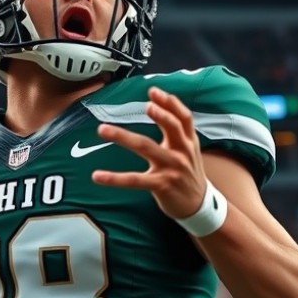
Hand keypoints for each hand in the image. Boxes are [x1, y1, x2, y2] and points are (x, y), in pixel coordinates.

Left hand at [92, 87, 206, 218]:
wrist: (199, 205)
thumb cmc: (188, 173)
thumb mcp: (189, 150)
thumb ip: (177, 130)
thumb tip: (158, 105)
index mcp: (188, 141)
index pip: (183, 118)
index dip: (170, 103)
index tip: (154, 91)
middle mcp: (181, 152)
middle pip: (170, 127)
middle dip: (159, 114)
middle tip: (145, 105)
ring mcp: (171, 168)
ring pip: (146, 148)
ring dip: (123, 136)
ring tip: (103, 129)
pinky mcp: (161, 185)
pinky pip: (134, 180)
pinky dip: (114, 178)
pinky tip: (98, 176)